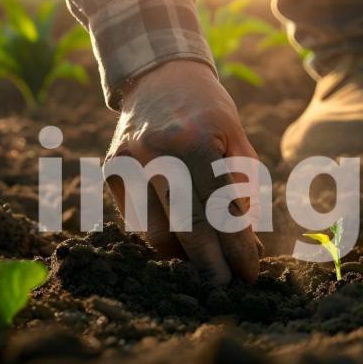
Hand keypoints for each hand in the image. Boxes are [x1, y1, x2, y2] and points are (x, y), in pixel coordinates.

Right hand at [107, 61, 260, 283]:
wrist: (159, 76)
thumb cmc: (209, 112)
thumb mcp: (236, 139)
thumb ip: (240, 187)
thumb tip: (243, 240)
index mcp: (195, 143)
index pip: (221, 211)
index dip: (237, 248)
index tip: (250, 274)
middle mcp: (158, 154)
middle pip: (186, 228)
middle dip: (210, 265)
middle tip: (226, 287)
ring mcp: (129, 164)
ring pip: (156, 233)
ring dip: (184, 256)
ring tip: (206, 260)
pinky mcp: (112, 172)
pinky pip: (139, 222)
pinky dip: (163, 235)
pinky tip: (182, 237)